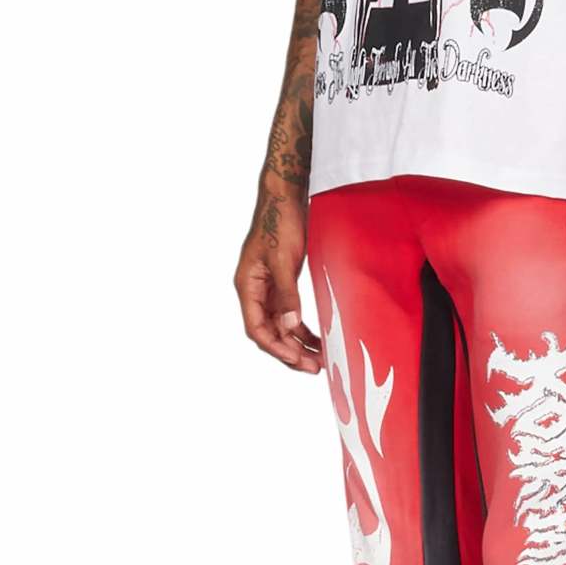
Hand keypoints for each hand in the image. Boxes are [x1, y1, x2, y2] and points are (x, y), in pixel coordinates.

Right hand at [234, 181, 323, 373]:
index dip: (276, 347)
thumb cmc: (281, 223)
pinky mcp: (282, 282)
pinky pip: (290, 313)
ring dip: (297, 343)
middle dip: (289, 352)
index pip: (256, 328)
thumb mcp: (284, 260)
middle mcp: (254, 290)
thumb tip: (291, 327)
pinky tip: (317, 338)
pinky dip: (302, 327)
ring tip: (318, 360)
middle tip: (314, 368)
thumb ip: (287, 294)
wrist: (286, 196)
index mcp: (247, 285)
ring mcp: (268, 288)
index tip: (297, 360)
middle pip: (268, 332)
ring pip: (280, 325)